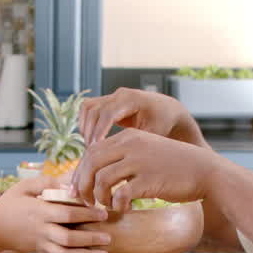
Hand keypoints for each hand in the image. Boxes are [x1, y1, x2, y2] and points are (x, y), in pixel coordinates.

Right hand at [0, 175, 110, 252]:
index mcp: (39, 212)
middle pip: (68, 239)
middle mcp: (40, 230)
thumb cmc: (11, 203)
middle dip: (90, 239)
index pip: (66, 215)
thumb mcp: (25, 187)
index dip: (86, 215)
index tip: (102, 213)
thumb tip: (72, 179)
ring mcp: (40, 244)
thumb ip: (48, 183)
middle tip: (108, 237)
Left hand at [69, 129, 223, 212]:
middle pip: (91, 163)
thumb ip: (123, 157)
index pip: (91, 151)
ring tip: (107, 206)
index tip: (79, 189)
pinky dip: (117, 205)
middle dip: (83, 185)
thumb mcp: (146, 151)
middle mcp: (131, 145)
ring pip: (101, 179)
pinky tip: (124, 209)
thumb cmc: (174, 166)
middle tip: (86, 202)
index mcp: (128, 136)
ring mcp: (140, 161)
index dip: (80, 173)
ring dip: (99, 197)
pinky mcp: (149, 180)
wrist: (206, 171)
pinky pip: (120, 194)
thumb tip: (96, 174)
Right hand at [78, 87, 194, 145]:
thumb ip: (137, 143)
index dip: (99, 131)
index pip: (108, 113)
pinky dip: (85, 122)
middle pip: (94, 109)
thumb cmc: (163, 123)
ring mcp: (113, 97)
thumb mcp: (154, 134)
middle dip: (90, 131)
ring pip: (88, 107)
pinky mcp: (108, 102)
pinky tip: (90, 139)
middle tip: (91, 152)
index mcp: (132, 99)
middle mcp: (120, 95)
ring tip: (90, 146)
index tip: (95, 148)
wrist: (168, 111)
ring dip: (85, 126)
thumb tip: (119, 157)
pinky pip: (89, 109)